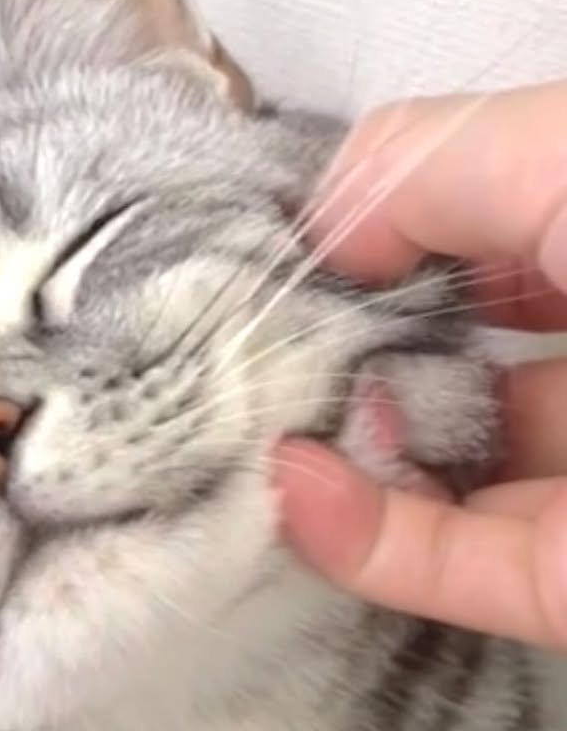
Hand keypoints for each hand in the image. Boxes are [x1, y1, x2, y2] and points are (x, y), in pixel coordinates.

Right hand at [273, 81, 566, 645]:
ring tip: (257, 426)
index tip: (284, 248)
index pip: (479, 216)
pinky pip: (460, 567)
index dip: (372, 227)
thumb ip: (430, 162)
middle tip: (251, 348)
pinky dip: (367, 540)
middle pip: (456, 349)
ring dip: (343, 452)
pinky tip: (295, 494)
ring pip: (448, 472)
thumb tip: (326, 235)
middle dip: (345, 346)